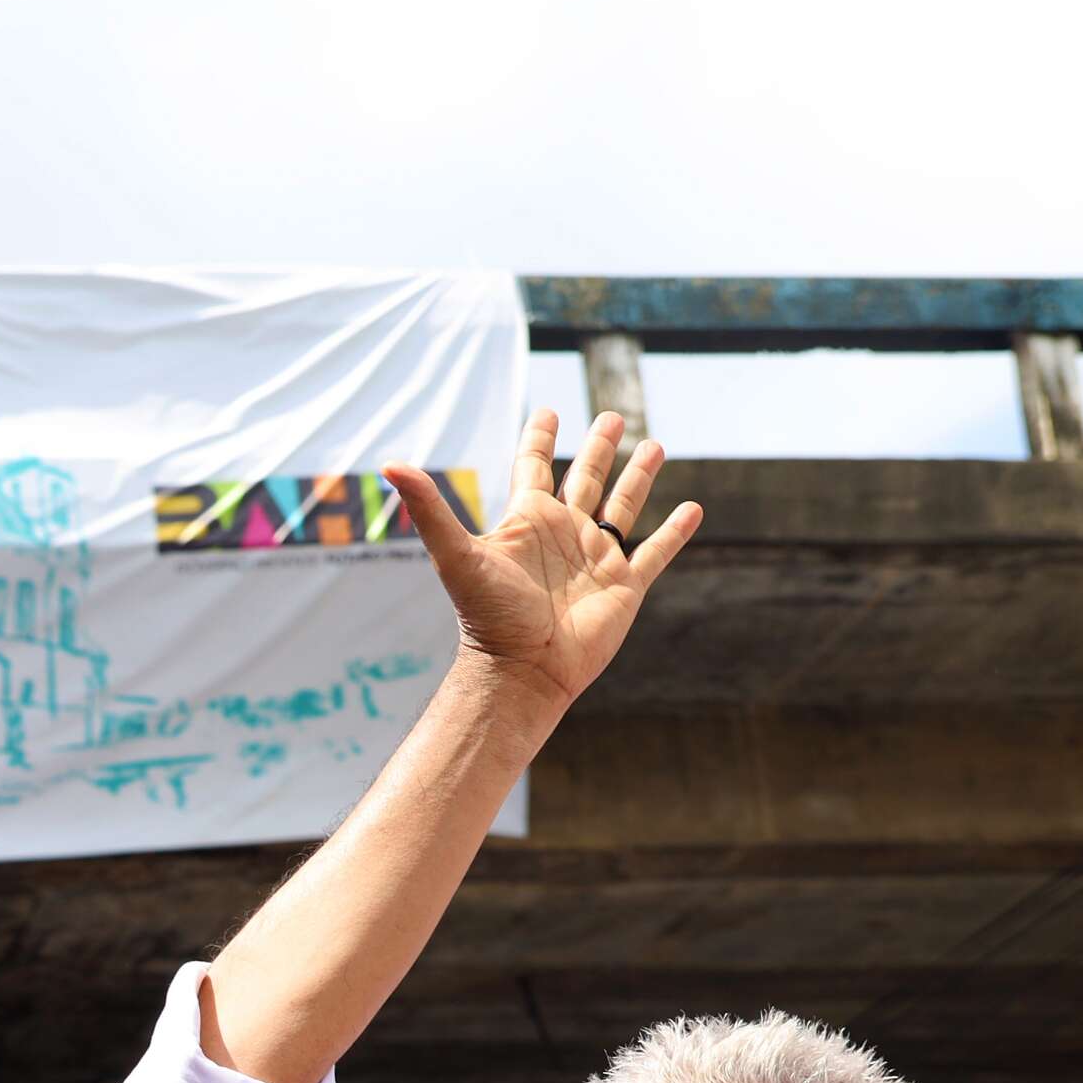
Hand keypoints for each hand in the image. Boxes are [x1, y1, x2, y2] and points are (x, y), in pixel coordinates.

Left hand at [380, 409, 698, 718]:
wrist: (522, 671)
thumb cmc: (488, 616)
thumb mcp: (456, 555)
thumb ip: (429, 509)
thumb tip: (389, 464)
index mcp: (529, 521)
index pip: (535, 466)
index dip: (540, 438)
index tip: (548, 411)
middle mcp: (564, 534)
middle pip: (585, 478)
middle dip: (598, 447)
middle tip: (612, 414)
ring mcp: (596, 559)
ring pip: (623, 506)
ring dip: (638, 476)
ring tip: (655, 444)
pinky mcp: (624, 586)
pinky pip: (655, 552)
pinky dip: (675, 531)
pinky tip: (693, 507)